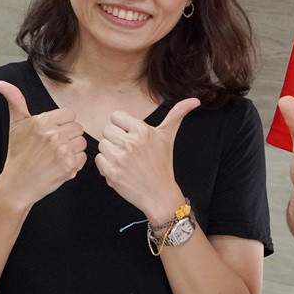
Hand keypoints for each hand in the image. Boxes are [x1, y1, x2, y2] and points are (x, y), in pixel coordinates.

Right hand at [0, 80, 87, 206]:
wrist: (17, 185)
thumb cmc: (17, 154)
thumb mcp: (16, 125)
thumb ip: (15, 101)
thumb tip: (0, 83)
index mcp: (42, 122)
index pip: (70, 114)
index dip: (63, 124)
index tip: (53, 132)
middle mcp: (53, 135)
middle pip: (78, 128)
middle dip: (69, 136)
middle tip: (54, 146)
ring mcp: (62, 151)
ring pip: (82, 142)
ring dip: (73, 149)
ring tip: (57, 156)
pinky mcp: (69, 166)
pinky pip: (83, 158)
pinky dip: (75, 163)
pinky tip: (60, 165)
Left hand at [96, 98, 199, 218]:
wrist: (159, 194)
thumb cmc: (162, 164)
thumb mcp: (168, 136)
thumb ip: (178, 114)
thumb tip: (195, 100)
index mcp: (142, 131)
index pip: (116, 116)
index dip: (122, 126)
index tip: (131, 136)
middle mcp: (130, 143)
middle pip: (107, 129)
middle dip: (115, 138)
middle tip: (128, 149)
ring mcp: (120, 158)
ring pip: (102, 144)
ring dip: (110, 152)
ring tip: (125, 159)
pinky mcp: (111, 172)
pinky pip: (98, 159)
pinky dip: (106, 164)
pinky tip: (119, 168)